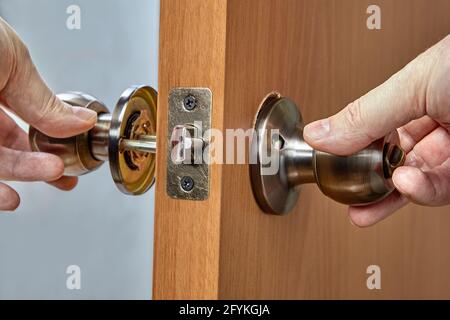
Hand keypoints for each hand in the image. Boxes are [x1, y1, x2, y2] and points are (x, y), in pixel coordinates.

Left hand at [0, 18, 96, 210]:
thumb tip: (80, 122)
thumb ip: (44, 100)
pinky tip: (8, 195)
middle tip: (61, 173)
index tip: (67, 161)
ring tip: (47, 174)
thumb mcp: (14, 62)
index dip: (48, 147)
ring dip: (22, 175)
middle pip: (8, 152)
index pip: (21, 129)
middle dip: (39, 166)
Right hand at [303, 35, 449, 226]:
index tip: (331, 162)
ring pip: (418, 180)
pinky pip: (442, 188)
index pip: (376, 128)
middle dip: (369, 183)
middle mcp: (439, 122)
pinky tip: (405, 185)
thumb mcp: (414, 84)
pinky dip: (421, 190)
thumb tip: (319, 133)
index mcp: (419, 95)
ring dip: (394, 192)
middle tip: (348, 200)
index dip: (352, 147)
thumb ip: (364, 115)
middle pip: (395, 160)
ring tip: (372, 199)